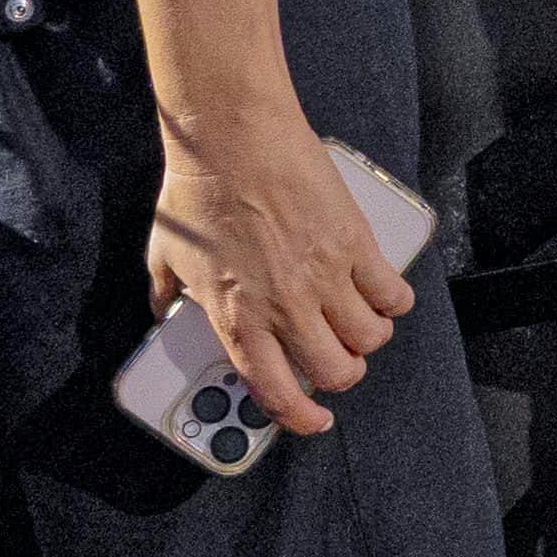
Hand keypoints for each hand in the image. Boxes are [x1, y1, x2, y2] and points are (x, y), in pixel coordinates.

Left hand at [148, 96, 412, 440]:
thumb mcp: (164, 255)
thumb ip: (164, 294)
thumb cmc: (197, 190)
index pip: (277, 392)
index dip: (301, 417)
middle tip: (336, 361)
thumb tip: (163, 313)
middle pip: (337, 372)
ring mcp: (326, 276)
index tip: (313, 420)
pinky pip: (393, 293)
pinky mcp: (355, 244)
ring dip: (368, 339)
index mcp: (239, 318)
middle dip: (341, 375)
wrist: (233, 137)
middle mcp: (286, 307)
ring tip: (359, 323)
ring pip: (371, 338)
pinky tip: (382, 293)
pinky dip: (393, 301)